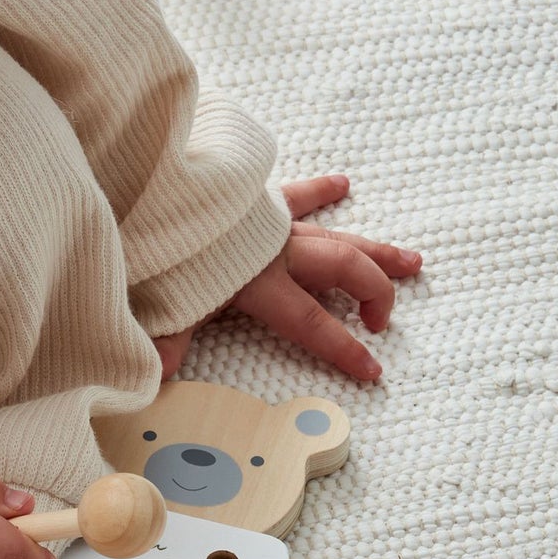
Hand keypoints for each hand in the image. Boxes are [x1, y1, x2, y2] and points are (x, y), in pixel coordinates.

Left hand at [152, 174, 420, 381]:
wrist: (146, 183)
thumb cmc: (155, 248)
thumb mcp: (161, 300)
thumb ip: (166, 338)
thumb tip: (157, 376)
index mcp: (258, 281)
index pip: (312, 322)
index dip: (345, 349)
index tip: (374, 370)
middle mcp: (275, 250)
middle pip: (343, 268)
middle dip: (375, 293)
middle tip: (384, 321)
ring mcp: (271, 222)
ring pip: (336, 235)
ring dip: (375, 249)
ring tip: (410, 261)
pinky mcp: (256, 199)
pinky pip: (296, 193)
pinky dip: (319, 189)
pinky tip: (342, 183)